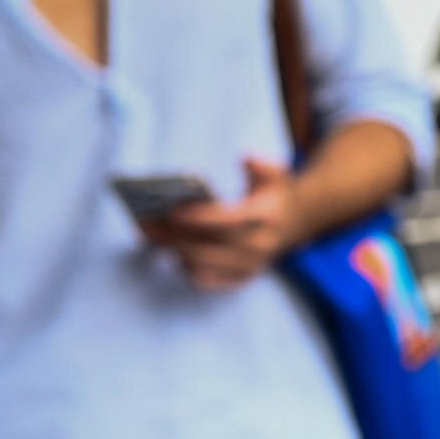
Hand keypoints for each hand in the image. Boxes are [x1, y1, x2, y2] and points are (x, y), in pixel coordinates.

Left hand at [150, 156, 304, 288]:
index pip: (230, 222)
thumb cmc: (272, 196)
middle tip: (148, 223)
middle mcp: (261, 247)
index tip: (173, 211)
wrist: (291, 226)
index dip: (200, 218)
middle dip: (176, 236)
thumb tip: (247, 158)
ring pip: (205, 265)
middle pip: (211, 247)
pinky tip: (167, 251)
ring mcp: (251, 266)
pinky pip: (208, 280)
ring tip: (150, 234)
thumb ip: (263, 166)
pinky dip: (185, 267)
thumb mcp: (276, 176)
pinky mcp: (241, 278)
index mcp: (267, 219)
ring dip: (175, 251)